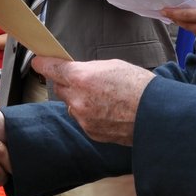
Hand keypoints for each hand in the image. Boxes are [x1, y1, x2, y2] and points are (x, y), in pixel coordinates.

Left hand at [34, 56, 153, 145]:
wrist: (156, 114)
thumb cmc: (139, 87)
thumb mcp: (112, 66)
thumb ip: (89, 69)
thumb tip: (77, 72)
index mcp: (82, 78)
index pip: (52, 69)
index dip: (44, 64)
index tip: (39, 62)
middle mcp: (78, 100)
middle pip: (60, 88)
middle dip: (69, 83)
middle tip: (87, 81)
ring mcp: (84, 119)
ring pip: (72, 106)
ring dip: (81, 101)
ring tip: (105, 98)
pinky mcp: (91, 132)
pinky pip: (83, 120)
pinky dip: (91, 115)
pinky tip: (109, 111)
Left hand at [162, 0, 195, 32]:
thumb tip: (186, 7)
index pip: (192, 14)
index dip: (177, 13)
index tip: (164, 10)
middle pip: (192, 25)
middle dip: (178, 20)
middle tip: (166, 14)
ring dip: (185, 25)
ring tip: (175, 18)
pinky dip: (194, 29)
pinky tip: (187, 24)